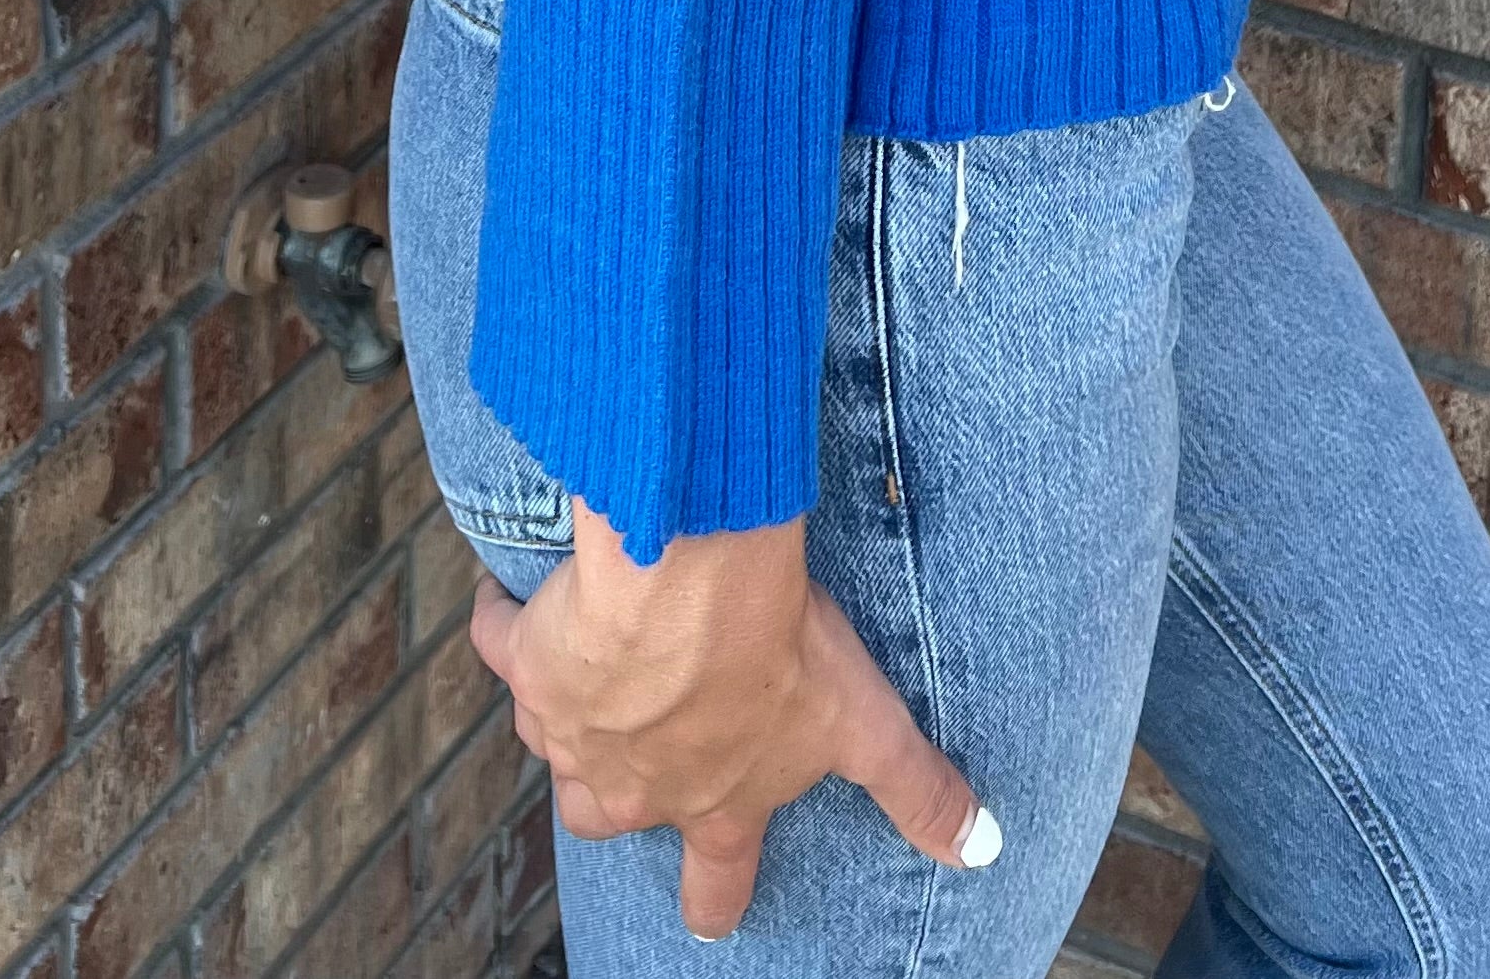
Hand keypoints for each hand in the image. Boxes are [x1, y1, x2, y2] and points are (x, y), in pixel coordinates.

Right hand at [469, 500, 997, 940]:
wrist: (690, 580)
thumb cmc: (780, 649)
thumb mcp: (863, 722)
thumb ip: (918, 789)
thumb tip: (985, 848)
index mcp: (715, 801)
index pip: (713, 879)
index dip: (712, 898)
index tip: (709, 909)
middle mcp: (637, 782)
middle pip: (605, 817)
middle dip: (617, 791)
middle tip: (637, 747)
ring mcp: (574, 726)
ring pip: (556, 741)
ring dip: (572, 709)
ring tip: (593, 658)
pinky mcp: (530, 659)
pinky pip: (505, 643)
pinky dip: (508, 623)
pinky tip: (519, 594)